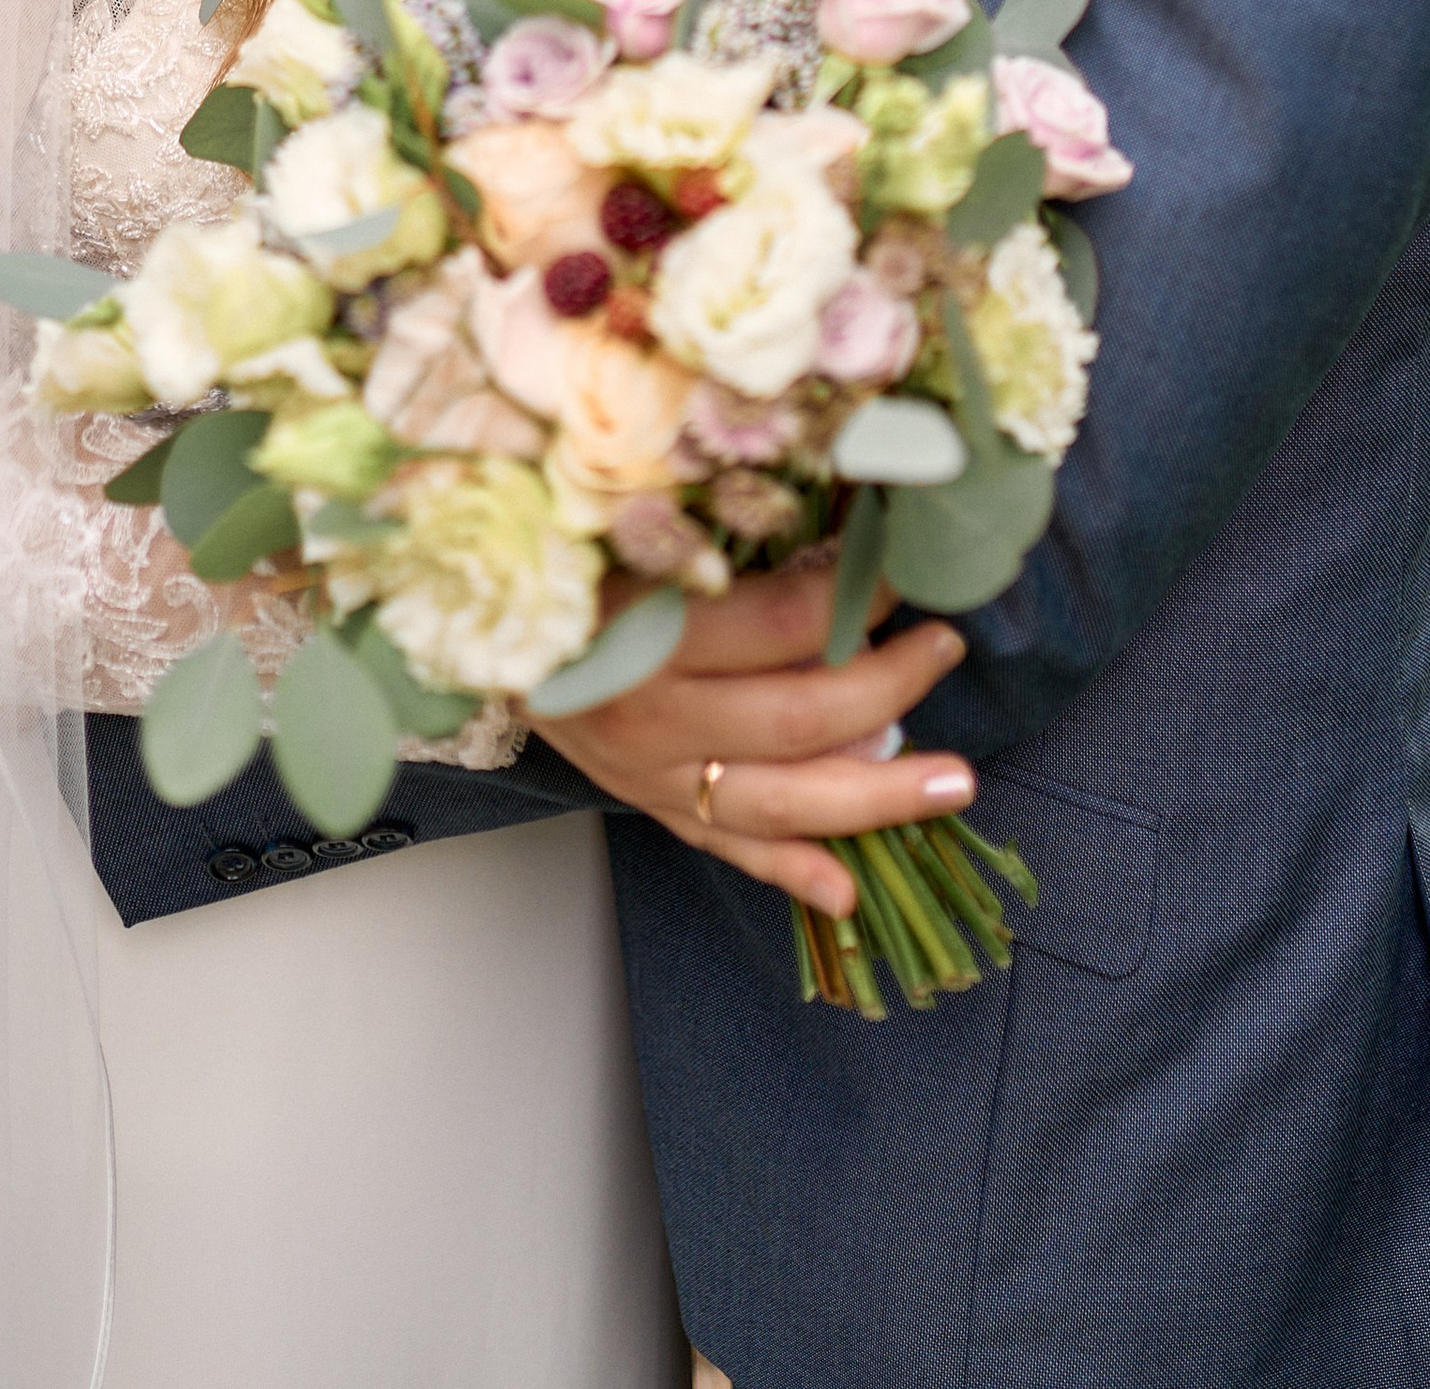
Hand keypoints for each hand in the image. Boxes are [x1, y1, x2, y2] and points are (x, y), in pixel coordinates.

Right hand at [529, 566, 975, 918]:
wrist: (476, 632)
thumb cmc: (560, 566)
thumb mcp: (629, 538)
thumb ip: (721, 549)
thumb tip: (838, 545)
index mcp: (647, 636)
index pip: (783, 623)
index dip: (857, 599)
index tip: (905, 570)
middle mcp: (652, 720)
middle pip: (798, 720)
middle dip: (889, 689)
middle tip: (946, 649)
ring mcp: (650, 778)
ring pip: (780, 803)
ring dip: (877, 798)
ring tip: (954, 784)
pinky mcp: (647, 807)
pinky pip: (728, 848)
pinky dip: (791, 872)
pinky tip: (848, 890)